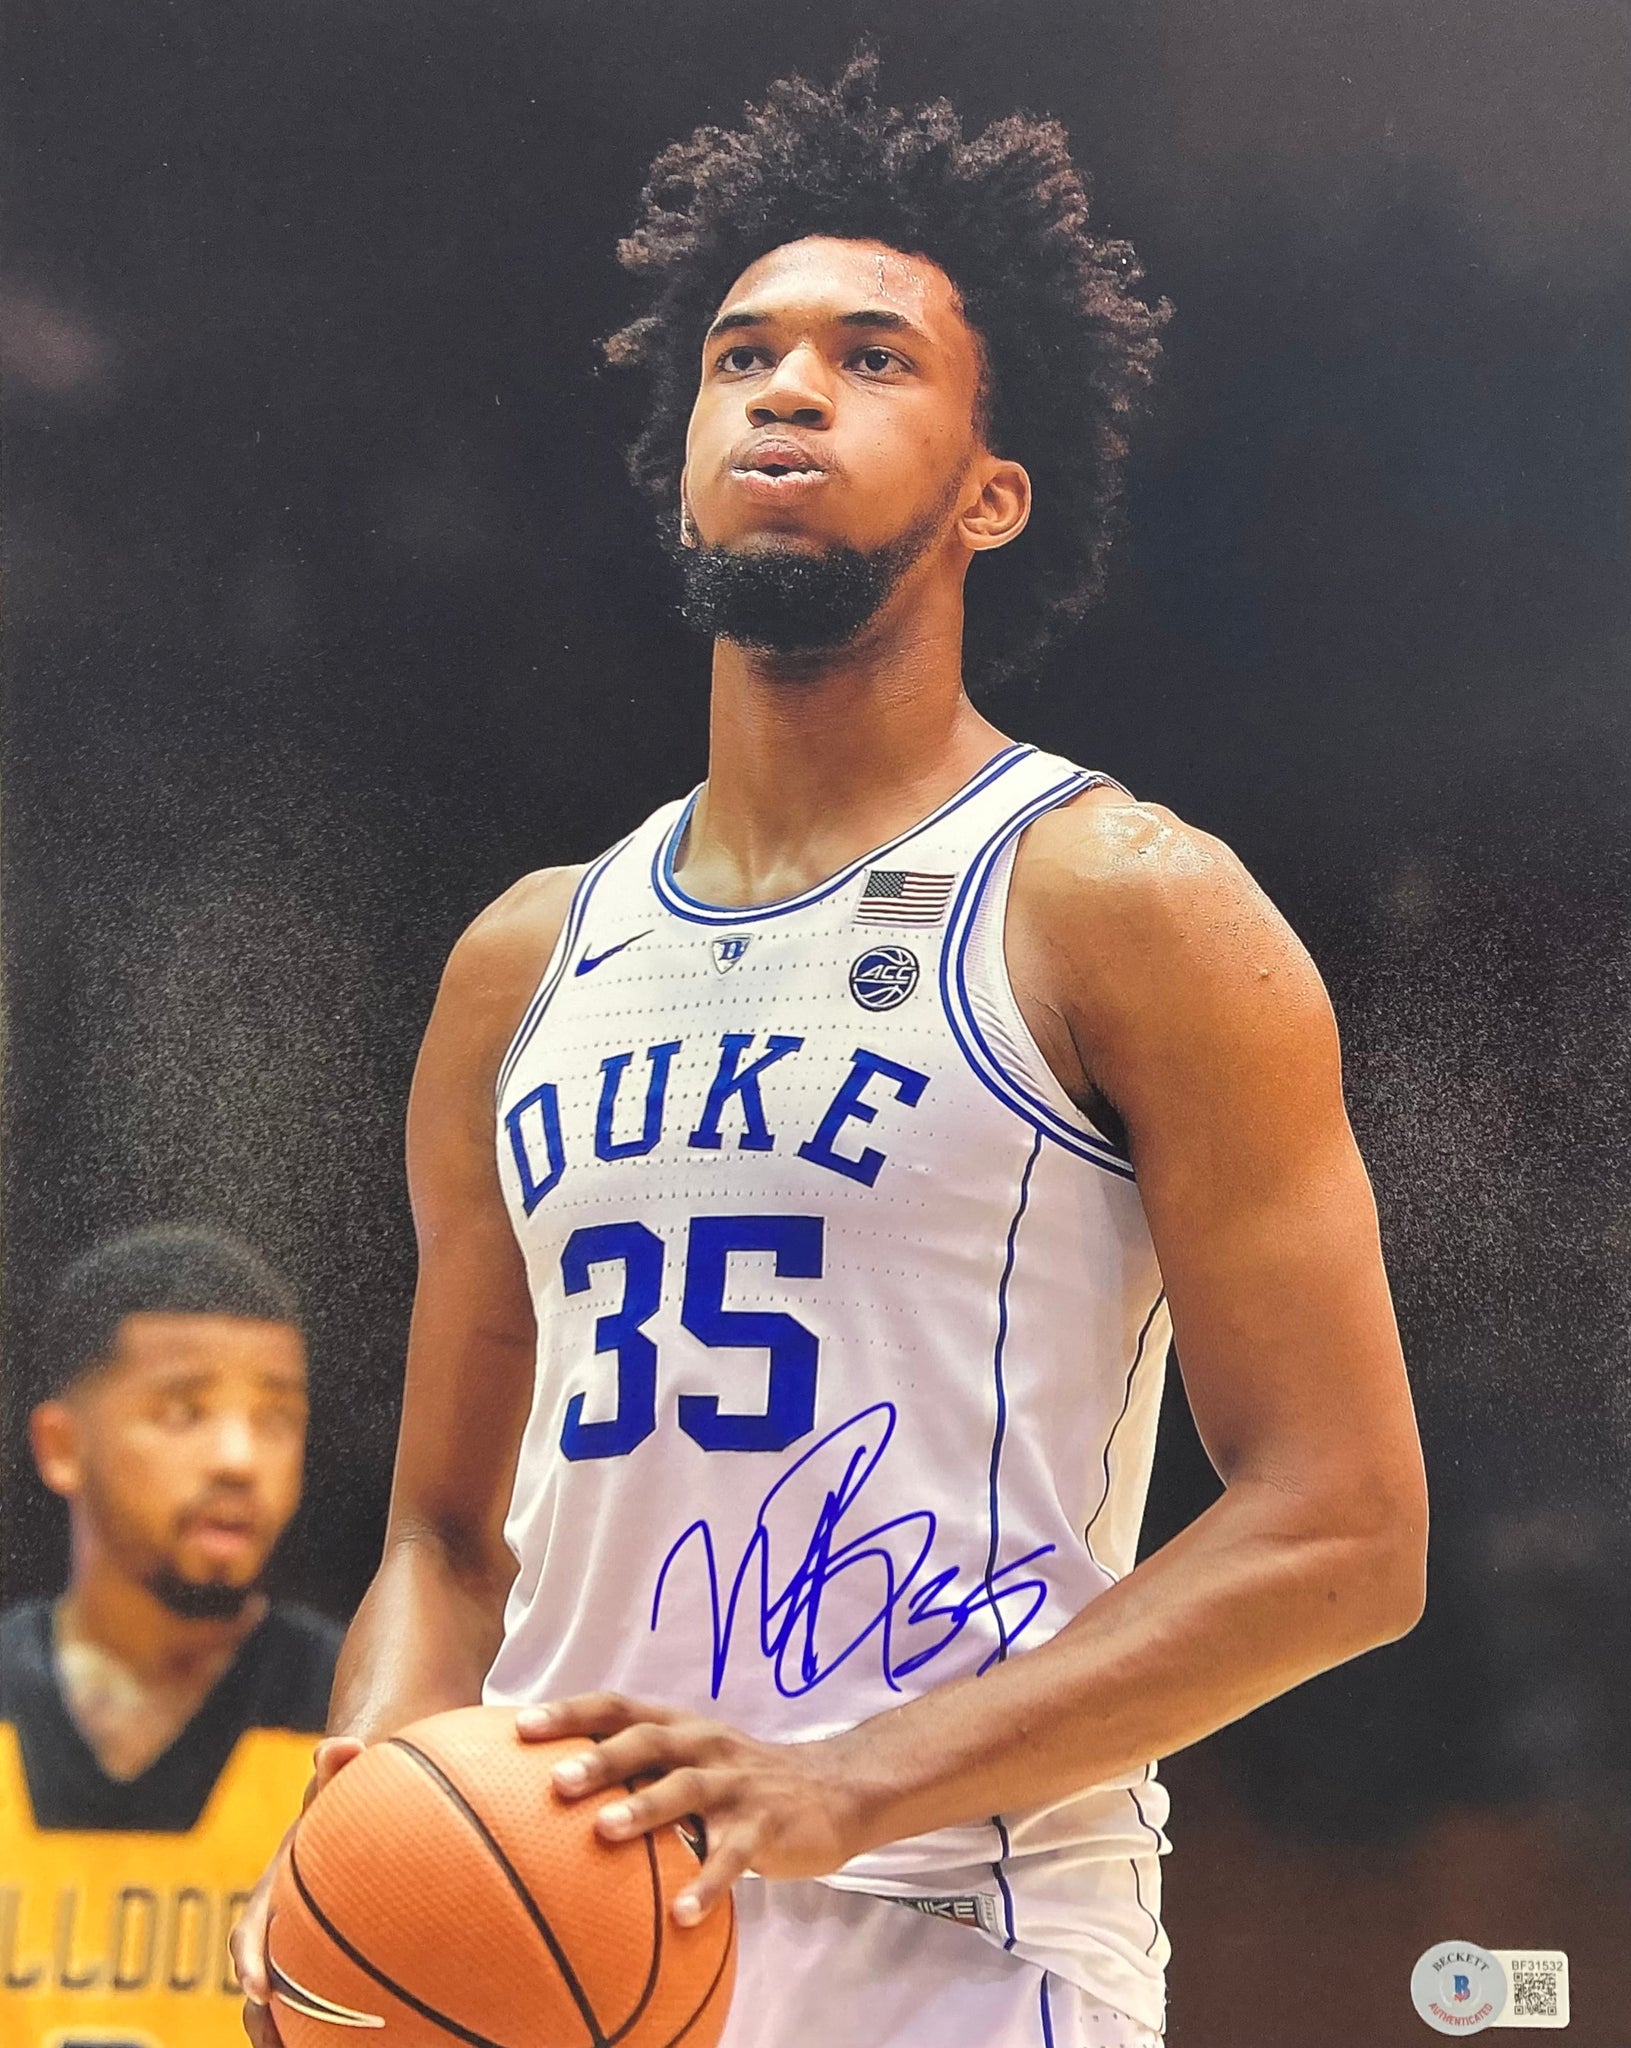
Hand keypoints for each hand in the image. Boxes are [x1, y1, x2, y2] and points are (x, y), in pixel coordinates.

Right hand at [233, 1735, 364, 2046]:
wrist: (357, 1804)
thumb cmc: (348, 1794)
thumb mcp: (341, 1775)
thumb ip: (338, 1760)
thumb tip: (341, 1744)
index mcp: (275, 1888)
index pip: (251, 1926)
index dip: (248, 1957)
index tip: (258, 1987)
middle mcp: (280, 1925)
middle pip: (258, 1981)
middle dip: (259, 2017)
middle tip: (271, 2042)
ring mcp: (300, 1948)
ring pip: (284, 2003)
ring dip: (286, 2034)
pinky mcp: (326, 1962)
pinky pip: (323, 2001)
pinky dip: (327, 2026)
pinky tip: (368, 2039)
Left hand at [519, 1694, 862, 1925]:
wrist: (834, 1790)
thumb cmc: (740, 1782)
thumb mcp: (694, 1762)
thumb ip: (640, 1770)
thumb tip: (553, 1791)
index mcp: (682, 1729)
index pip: (620, 1707)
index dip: (572, 1713)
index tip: (521, 1727)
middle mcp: (705, 1747)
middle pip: (649, 1742)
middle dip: (601, 1759)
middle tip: (556, 1781)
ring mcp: (736, 1786)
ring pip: (686, 1790)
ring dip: (644, 1810)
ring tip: (604, 1833)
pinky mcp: (766, 1826)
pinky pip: (733, 1857)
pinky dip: (707, 1883)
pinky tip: (681, 1915)